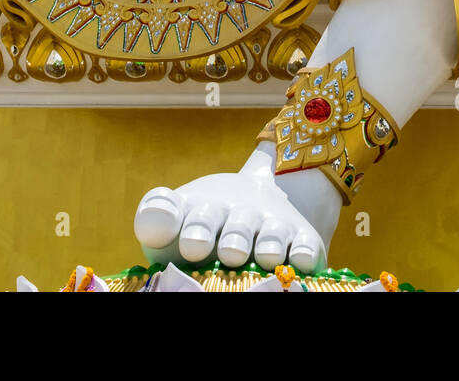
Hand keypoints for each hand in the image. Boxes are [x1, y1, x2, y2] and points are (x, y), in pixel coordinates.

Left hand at [134, 148, 336, 272]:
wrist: (261, 198)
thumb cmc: (203, 229)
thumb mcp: (176, 226)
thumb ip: (157, 225)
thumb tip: (153, 224)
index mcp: (199, 211)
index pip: (186, 212)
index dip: (181, 223)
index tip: (187, 241)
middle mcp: (236, 214)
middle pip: (235, 226)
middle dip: (233, 238)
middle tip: (229, 252)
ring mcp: (271, 225)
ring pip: (272, 235)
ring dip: (269, 245)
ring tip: (265, 255)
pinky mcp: (302, 238)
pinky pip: (306, 245)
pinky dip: (304, 253)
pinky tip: (301, 260)